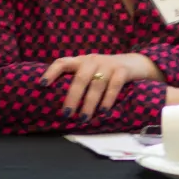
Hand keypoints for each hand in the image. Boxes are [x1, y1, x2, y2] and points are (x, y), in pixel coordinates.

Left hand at [41, 53, 164, 118]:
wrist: (137, 62)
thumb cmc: (108, 71)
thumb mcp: (92, 70)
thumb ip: (79, 79)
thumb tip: (59, 101)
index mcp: (82, 61)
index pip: (63, 62)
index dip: (51, 72)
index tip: (42, 84)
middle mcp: (93, 61)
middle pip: (80, 78)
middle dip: (73, 97)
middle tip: (66, 114)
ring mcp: (109, 64)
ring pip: (97, 84)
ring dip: (89, 103)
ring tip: (84, 118)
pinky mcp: (123, 70)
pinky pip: (114, 86)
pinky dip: (108, 99)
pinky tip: (103, 110)